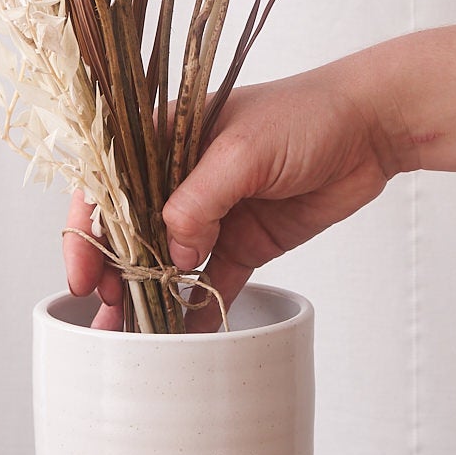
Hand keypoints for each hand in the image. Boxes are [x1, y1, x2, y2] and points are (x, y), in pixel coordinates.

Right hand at [61, 58, 398, 329]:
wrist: (371, 128)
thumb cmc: (305, 115)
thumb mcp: (244, 150)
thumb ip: (200, 199)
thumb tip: (173, 253)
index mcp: (164, 139)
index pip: (108, 185)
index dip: (89, 229)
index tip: (84, 274)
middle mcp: (180, 178)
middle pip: (129, 231)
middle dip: (113, 273)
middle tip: (108, 312)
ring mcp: (213, 214)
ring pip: (165, 263)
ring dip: (144, 297)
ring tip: (129, 337)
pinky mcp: (246, 243)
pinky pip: (211, 284)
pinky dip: (194, 311)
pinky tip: (179, 339)